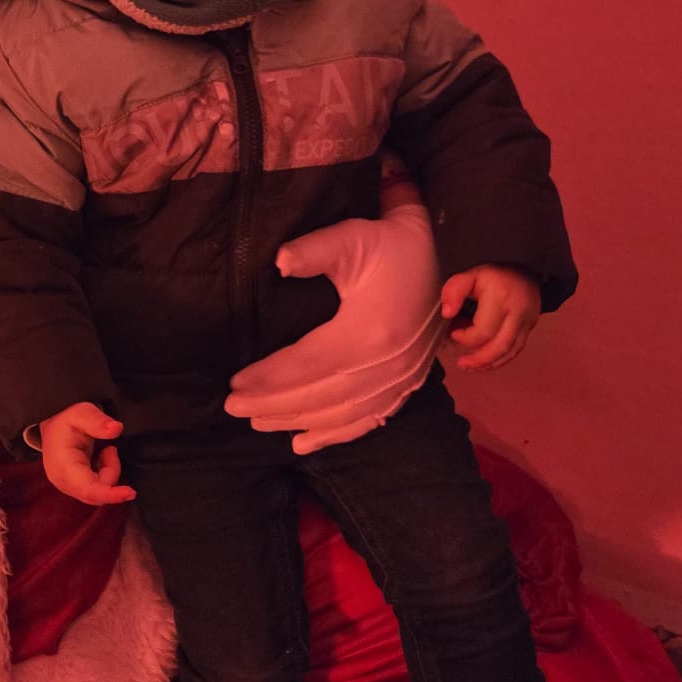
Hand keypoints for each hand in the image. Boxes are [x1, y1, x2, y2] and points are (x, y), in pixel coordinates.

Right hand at [37, 402, 135, 504]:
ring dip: (108, 473)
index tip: (130, 492)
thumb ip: (98, 421)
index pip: (89, 489)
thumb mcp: (82, 413)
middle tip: (110, 449)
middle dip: (111, 473)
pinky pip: (96, 491)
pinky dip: (104, 476)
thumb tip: (116, 428)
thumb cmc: (66, 419)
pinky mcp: (73, 488)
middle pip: (97, 494)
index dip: (110, 494)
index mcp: (63, 466)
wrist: (53, 423)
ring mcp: (67, 487)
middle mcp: (63, 482)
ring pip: (99, 493)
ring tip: (104, 451)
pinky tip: (99, 458)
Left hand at [224, 200, 442, 453]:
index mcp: (370, 332)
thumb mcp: (356, 237)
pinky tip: (302, 444)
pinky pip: (366, 421)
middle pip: (320, 396)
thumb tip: (280, 262)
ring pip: (339, 414)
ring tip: (257, 422)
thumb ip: (316, 249)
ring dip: (296, 421)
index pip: (309, 364)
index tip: (235, 383)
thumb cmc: (395, 247)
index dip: (270, 377)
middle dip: (272, 404)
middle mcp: (386, 366)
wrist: (449, 262)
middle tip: (232, 407)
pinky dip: (333, 435)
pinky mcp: (405, 387)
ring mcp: (399, 382)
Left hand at [441, 265, 540, 371]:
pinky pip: (516, 351)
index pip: (484, 330)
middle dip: (478, 359)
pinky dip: (499, 360)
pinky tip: (485, 362)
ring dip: (488, 363)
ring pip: (509, 352)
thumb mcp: (471, 275)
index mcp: (501, 298)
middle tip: (461, 363)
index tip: (454, 332)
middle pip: (500, 346)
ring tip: (470, 367)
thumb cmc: (494, 276)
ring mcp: (527, 323)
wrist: (525, 271)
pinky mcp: (530, 329)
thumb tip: (447, 313)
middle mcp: (517, 313)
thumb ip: (454, 290)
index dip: (466, 337)